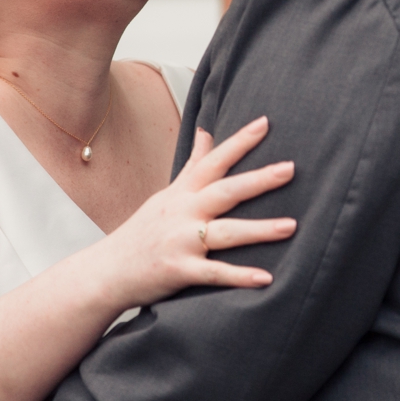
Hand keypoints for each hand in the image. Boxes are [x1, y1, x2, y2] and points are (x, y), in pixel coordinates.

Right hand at [97, 116, 296, 307]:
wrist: (108, 272)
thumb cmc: (142, 232)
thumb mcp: (167, 194)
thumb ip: (193, 165)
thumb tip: (206, 130)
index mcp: (182, 193)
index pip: (213, 160)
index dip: (239, 141)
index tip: (265, 122)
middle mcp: (182, 212)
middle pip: (225, 191)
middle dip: (258, 180)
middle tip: (290, 169)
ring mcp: (180, 241)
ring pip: (226, 232)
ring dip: (259, 230)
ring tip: (291, 226)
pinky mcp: (179, 271)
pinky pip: (214, 273)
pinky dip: (240, 276)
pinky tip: (267, 278)